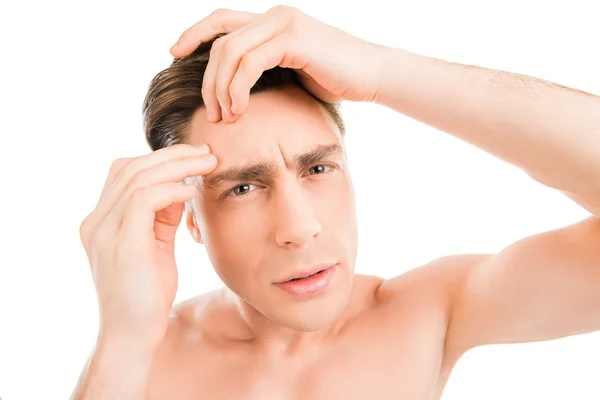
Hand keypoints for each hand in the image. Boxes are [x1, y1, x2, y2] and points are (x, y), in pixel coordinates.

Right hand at [79, 144, 216, 345]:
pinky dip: (171, 188)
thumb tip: (181, 185)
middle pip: (130, 168)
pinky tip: (192, 190)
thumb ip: (162, 215)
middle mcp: (96, 222)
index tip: (194, 158)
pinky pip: (145, 199)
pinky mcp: (122, 243)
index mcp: (101, 221)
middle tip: (205, 153)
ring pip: (138, 177)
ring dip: (177, 166)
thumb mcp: (155, 245)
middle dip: (171, 155)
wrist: (133, 334)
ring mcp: (104, 231)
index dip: (159, 159)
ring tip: (206, 164)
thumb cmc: (147, 293)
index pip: (124, 173)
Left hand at [170, 5, 386, 122]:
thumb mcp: (294, 73)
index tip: (174, 52)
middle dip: (207, 79)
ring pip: (230, 51)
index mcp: (272, 22)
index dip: (194, 33)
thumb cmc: (338, 80)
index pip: (222, 21)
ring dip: (221, 88)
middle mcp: (275, 16)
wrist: (374, 76)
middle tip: (210, 111)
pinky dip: (238, 88)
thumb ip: (267, 71)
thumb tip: (240, 90)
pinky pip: (250, 63)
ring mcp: (284, 24)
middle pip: (220, 40)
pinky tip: (240, 110)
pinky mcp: (293, 40)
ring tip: (225, 117)